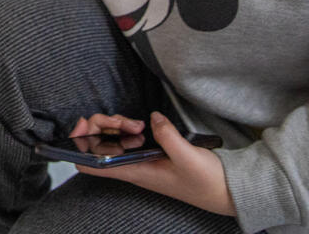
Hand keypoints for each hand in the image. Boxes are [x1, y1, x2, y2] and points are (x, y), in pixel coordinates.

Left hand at [70, 112, 235, 217]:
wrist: (227, 191)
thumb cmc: (207, 182)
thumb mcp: (188, 158)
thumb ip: (167, 136)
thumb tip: (152, 118)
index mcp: (136, 172)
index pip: (93, 164)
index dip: (81, 145)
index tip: (85, 127)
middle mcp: (134, 167)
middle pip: (100, 144)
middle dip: (105, 126)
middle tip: (128, 121)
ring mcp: (141, 160)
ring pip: (114, 139)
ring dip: (118, 125)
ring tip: (137, 122)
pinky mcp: (151, 153)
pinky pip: (129, 138)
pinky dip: (129, 127)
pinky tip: (142, 124)